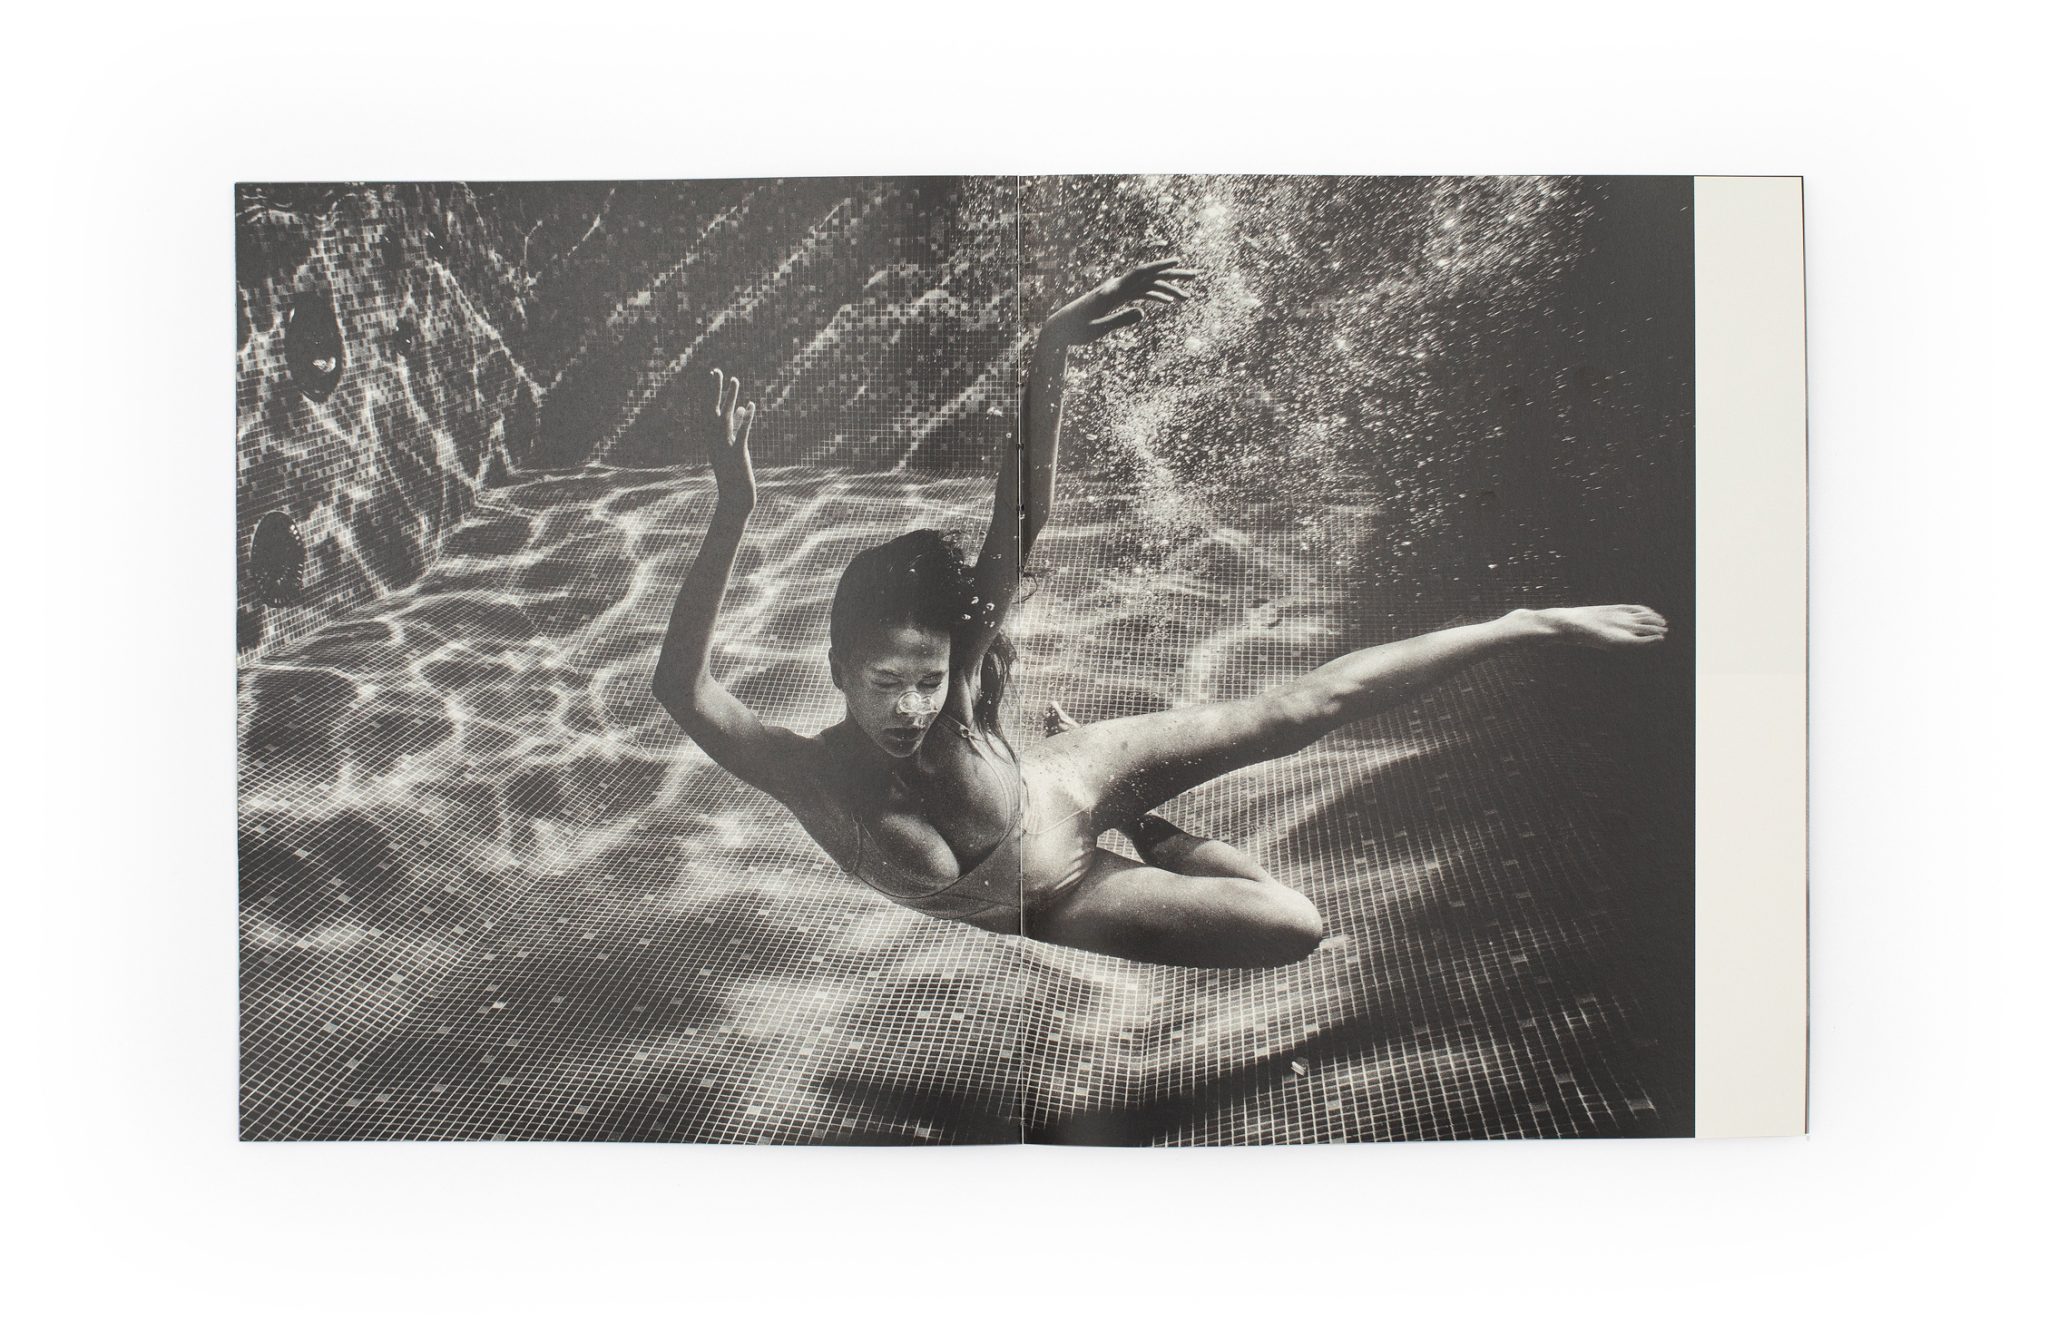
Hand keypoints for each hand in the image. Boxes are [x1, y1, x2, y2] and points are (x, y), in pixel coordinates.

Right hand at [707, 369, 757, 508]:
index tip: (713, 373)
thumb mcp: (733, 446)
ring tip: (735, 380)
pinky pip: (741, 434)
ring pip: (724, 419)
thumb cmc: (734, 472)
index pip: (709, 410)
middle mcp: (714, 441)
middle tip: (716, 370)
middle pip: (712, 410)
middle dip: (714, 390)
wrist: (735, 499)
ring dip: (729, 398)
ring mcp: (724, 448)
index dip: (711, 392)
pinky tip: (750, 406)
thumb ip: (735, 426)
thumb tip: (738, 407)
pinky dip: (745, 420)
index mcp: (712, 439)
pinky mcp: (737, 456)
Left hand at [1045, 258, 1198, 345]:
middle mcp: (1116, 287)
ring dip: (1167, 289)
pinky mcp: (1116, 300)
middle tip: (1195, 276)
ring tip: (1187, 297)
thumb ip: (1120, 319)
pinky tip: (1167, 303)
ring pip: (1147, 286)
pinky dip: (1155, 296)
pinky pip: (1140, 294)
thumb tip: (1145, 312)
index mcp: (1113, 290)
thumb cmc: (1076, 330)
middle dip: (1173, 276)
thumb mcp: (1098, 328)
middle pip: (1149, 276)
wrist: (1059, 329)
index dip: (1160, 266)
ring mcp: (1117, 293)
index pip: (1141, 273)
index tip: (1178, 263)